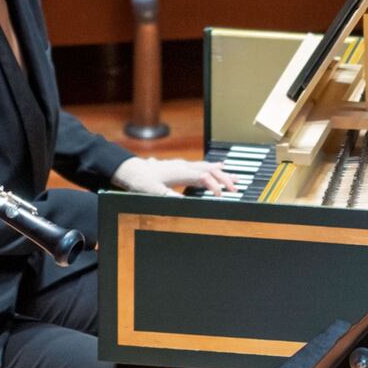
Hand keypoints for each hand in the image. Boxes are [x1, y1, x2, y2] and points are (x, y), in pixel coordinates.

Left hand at [111, 157, 236, 196]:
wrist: (131, 170)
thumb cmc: (141, 181)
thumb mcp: (153, 191)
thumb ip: (169, 196)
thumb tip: (184, 202)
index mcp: (179, 171)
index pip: (203, 176)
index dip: (214, 186)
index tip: (220, 196)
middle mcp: (183, 166)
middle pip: (209, 169)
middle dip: (224, 178)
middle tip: (236, 187)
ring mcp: (182, 165)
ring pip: (207, 166)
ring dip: (221, 173)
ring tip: (235, 178)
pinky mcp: (181, 167)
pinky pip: (201, 165)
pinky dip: (213, 167)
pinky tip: (220, 166)